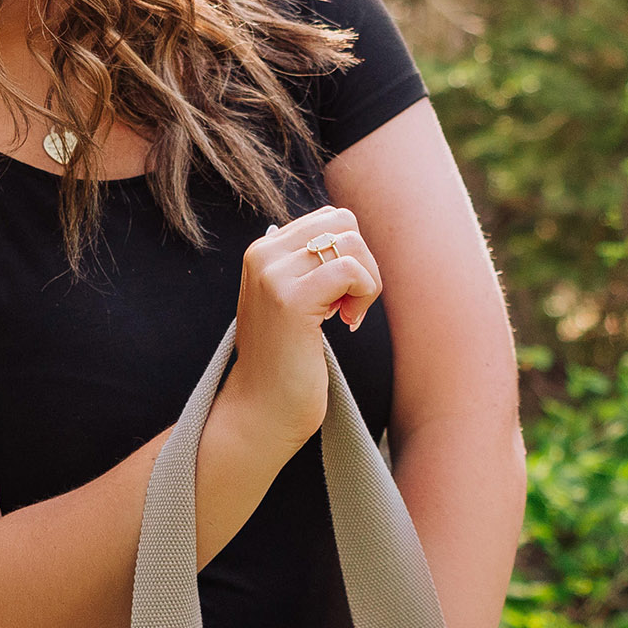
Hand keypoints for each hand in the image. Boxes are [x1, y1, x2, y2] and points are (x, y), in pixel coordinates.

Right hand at [217, 206, 383, 452]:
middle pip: (343, 222)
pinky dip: (364, 294)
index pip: (330, 218)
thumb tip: (347, 231)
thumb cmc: (285, 362)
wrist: (261, 410)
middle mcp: (262, 255)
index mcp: (262, 251)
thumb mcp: (292, 300)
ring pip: (350, 242)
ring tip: (347, 316)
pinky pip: (350, 270)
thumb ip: (310, 264)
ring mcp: (273, 276)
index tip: (340, 295)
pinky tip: (347, 323)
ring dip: (366, 281)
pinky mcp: (290, 300)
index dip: (349, 253)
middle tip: (349, 306)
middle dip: (363, 262)